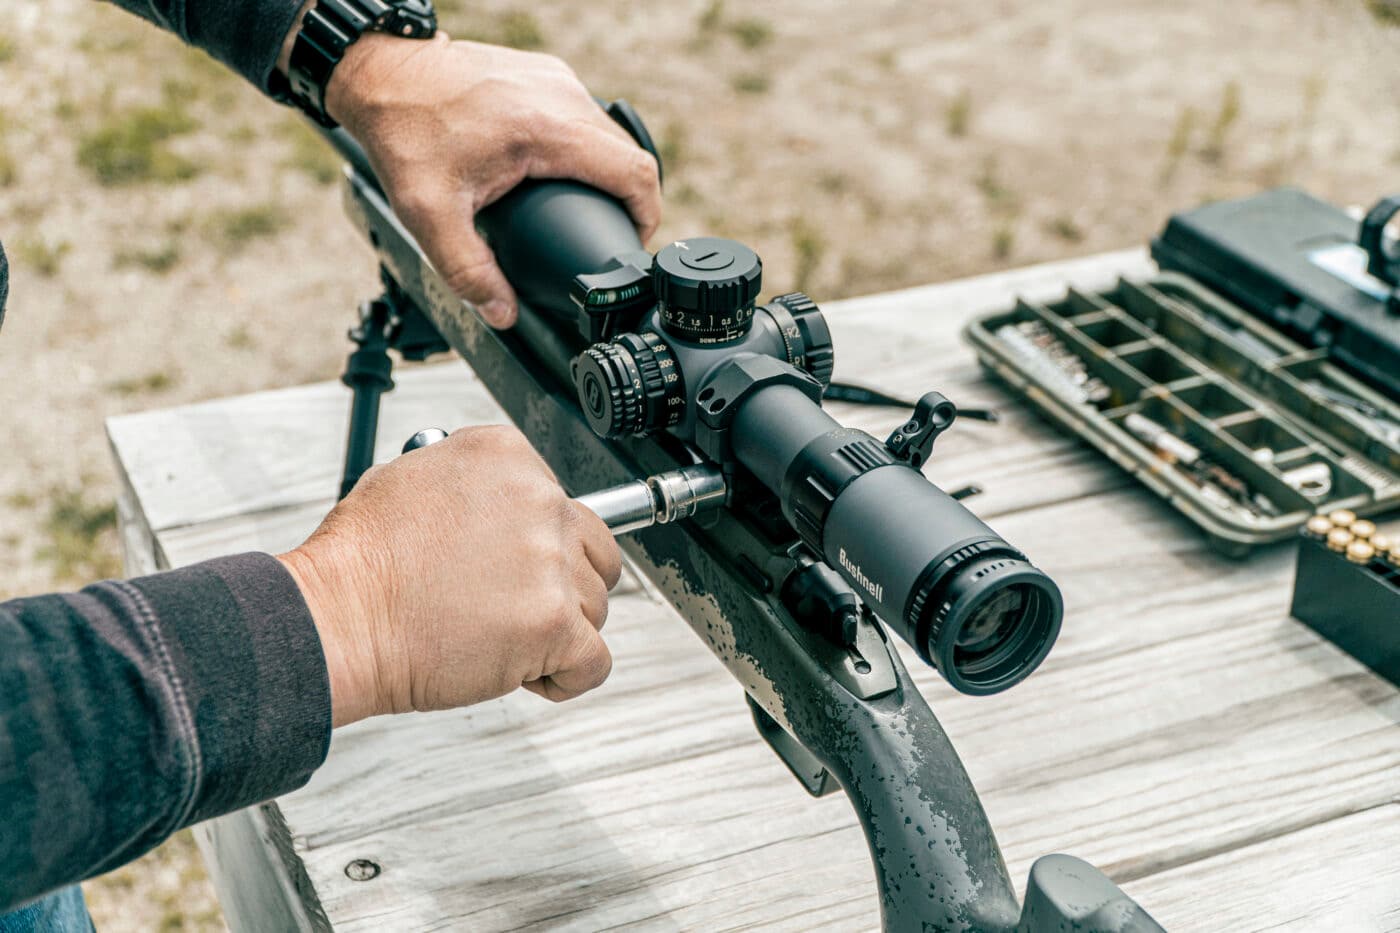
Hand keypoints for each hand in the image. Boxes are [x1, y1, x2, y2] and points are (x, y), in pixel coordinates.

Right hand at [278, 426, 621, 726]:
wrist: (339, 618)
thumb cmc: (362, 562)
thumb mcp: (413, 477)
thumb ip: (477, 485)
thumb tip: (503, 502)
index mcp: (507, 457)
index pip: (564, 503)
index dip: (538, 545)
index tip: (506, 566)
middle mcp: (539, 500)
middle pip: (593, 553)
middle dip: (562, 585)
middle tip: (511, 605)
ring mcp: (550, 562)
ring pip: (595, 607)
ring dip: (557, 631)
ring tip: (497, 636)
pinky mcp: (554, 624)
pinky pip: (595, 662)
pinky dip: (566, 677)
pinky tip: (524, 672)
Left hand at [322, 33, 662, 327]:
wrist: (382, 76)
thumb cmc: (404, 132)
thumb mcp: (429, 216)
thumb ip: (469, 272)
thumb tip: (502, 314)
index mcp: (547, 130)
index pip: (634, 171)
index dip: (648, 215)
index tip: (634, 242)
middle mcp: (560, 96)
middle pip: (628, 153)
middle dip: (629, 198)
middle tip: (607, 232)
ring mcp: (555, 78)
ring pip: (609, 131)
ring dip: (607, 170)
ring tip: (588, 205)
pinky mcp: (544, 72)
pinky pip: (584, 113)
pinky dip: (584, 146)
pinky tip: (561, 169)